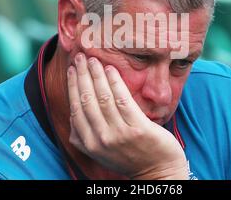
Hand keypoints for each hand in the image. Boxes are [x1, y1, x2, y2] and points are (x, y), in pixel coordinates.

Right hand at [67, 53, 187, 179]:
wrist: (158, 172)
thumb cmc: (129, 157)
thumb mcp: (101, 151)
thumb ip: (85, 135)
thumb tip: (73, 114)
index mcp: (89, 144)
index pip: (76, 109)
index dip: (73, 86)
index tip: (72, 69)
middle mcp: (101, 139)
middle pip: (87, 100)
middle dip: (82, 75)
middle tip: (80, 56)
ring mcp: (119, 135)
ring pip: (103, 98)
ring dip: (96, 75)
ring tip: (93, 59)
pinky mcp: (138, 129)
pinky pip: (122, 100)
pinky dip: (114, 82)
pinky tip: (110, 69)